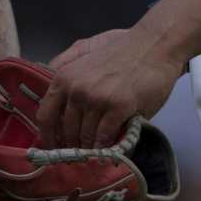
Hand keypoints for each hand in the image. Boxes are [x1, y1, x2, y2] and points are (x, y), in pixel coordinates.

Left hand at [37, 28, 183, 148]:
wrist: (155, 45)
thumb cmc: (122, 49)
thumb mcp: (84, 51)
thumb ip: (64, 66)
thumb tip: (50, 94)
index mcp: (64, 77)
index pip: (45, 116)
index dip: (48, 137)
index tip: (54, 148)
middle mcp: (76, 89)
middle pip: (67, 131)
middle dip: (73, 146)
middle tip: (81, 155)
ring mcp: (97, 99)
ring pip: (86, 137)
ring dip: (91, 149)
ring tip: (96, 155)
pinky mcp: (119, 107)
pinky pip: (106, 137)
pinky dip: (106, 147)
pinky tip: (109, 149)